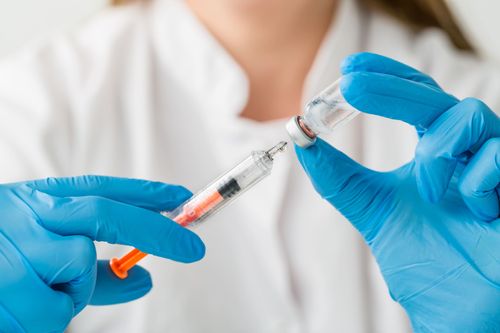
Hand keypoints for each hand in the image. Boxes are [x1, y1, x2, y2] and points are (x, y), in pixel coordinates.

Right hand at [0, 175, 204, 332]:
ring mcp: (15, 245)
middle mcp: (30, 213)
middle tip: (194, 249)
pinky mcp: (5, 283)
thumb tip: (147, 279)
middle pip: (105, 214)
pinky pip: (55, 307)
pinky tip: (19, 303)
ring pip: (79, 267)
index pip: (104, 189)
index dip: (146, 194)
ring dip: (73, 288)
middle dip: (156, 231)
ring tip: (36, 287)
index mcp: (42, 200)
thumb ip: (99, 269)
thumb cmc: (1, 257)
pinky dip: (50, 313)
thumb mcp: (43, 249)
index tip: (184, 200)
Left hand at [296, 53, 499, 331]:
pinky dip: (477, 177)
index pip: (414, 100)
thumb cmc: (429, 267)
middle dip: (392, 89)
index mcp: (436, 157)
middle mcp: (466, 154)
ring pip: (472, 117)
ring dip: (438, 150)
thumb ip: (341, 179)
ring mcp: (496, 168)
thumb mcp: (375, 214)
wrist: (462, 316)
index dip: (386, 78)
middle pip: (435, 98)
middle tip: (353, 84)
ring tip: (429, 190)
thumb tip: (302, 141)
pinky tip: (472, 206)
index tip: (349, 69)